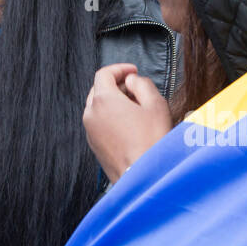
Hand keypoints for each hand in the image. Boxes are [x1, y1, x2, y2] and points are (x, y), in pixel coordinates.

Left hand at [83, 63, 173, 182]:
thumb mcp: (155, 104)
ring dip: (113, 102)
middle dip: (116, 85)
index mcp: (103, 100)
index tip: (132, 71)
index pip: (104, 74)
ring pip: (97, 107)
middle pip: (98, 89)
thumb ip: (142, 84)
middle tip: (135, 89)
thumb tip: (132, 81)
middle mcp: (91, 114)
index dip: (120, 68)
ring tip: (135, 109)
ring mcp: (90, 131)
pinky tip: (129, 126)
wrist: (145, 177)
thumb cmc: (152, 143)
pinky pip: (99, 123)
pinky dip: (110, 118)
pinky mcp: (94, 145)